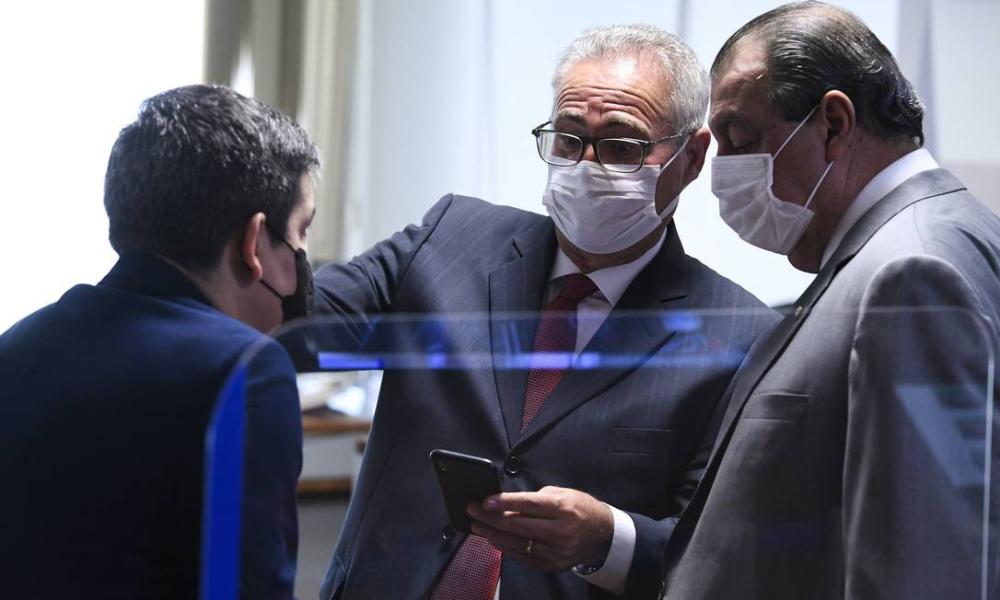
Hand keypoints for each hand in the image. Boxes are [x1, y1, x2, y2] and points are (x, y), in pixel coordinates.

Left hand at [467, 486, 613, 571]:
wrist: (601, 535)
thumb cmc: (579, 508)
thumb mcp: (562, 493)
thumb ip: (535, 499)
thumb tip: (506, 504)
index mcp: (563, 508)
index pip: (527, 504)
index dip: (503, 502)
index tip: (484, 501)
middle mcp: (559, 531)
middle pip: (517, 525)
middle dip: (490, 518)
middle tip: (473, 511)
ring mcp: (555, 551)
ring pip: (516, 543)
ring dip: (492, 534)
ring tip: (477, 526)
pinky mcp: (552, 565)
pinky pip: (522, 556)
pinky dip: (505, 547)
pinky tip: (493, 539)